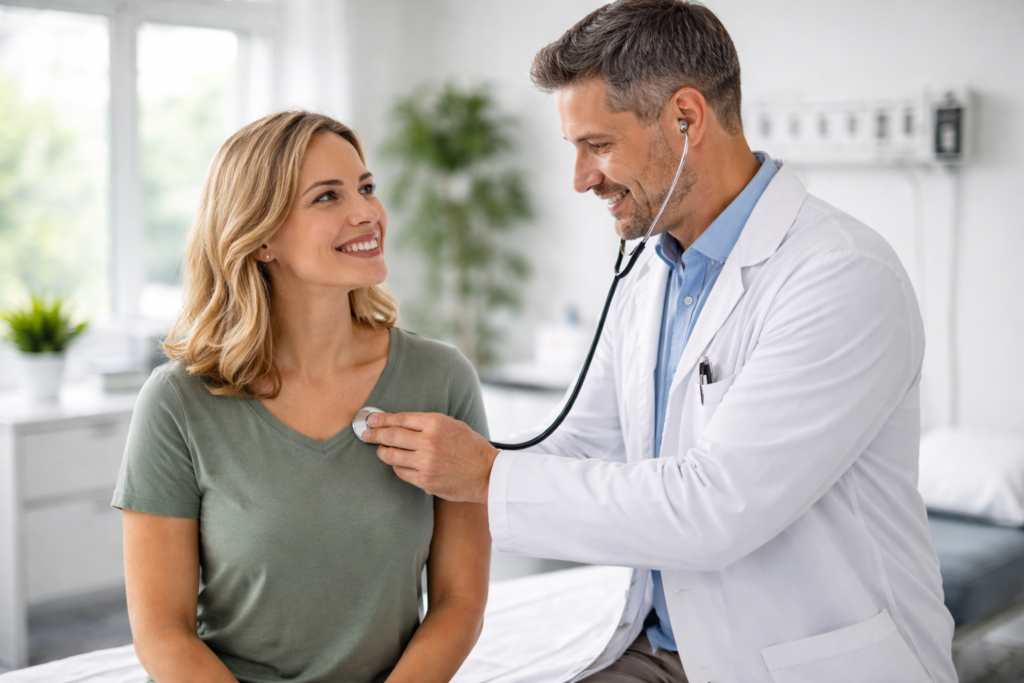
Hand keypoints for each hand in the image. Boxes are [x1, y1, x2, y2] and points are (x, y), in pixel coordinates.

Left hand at [364, 412, 498, 503]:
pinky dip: (397, 466)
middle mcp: (429, 442)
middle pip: (391, 435)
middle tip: (365, 433)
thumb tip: (401, 422)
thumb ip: (428, 423)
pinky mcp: (424, 480)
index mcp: (436, 423)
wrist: (487, 474)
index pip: (400, 419)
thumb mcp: (453, 425)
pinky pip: (400, 472)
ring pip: (391, 455)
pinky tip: (398, 463)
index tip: (371, 419)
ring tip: (380, 449)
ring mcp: (425, 462)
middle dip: (374, 434)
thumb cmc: (471, 447)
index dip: (382, 419)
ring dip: (382, 451)